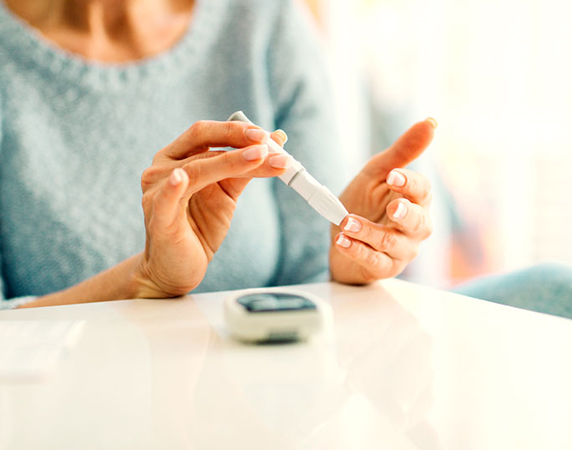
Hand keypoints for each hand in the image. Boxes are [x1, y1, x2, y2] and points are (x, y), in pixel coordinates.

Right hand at [134, 120, 287, 297]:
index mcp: (177, 158)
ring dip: (231, 162)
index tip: (267, 135)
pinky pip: (166, 199)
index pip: (206, 133)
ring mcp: (156, 192)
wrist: (177, 269)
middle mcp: (162, 169)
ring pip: (196, 169)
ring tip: (260, 158)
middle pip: (201, 144)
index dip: (236, 130)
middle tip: (265, 142)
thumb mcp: (227, 194)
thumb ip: (247, 168)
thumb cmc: (199, 228)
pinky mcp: (158, 218)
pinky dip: (173, 187)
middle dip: (236, 139)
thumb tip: (277, 141)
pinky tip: (181, 178)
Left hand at [330, 119, 435, 283]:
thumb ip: (402, 152)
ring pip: (393, 243)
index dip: (410, 184)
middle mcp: (414, 227)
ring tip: (347, 222)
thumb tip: (430, 122)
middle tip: (392, 207)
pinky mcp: (383, 267)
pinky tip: (342, 241)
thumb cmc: (365, 203)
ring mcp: (401, 250)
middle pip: (419, 222)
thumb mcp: (378, 173)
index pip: (422, 192)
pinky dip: (357, 250)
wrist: (343, 236)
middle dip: (406, 214)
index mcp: (416, 201)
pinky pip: (373, 260)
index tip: (393, 175)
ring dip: (370, 232)